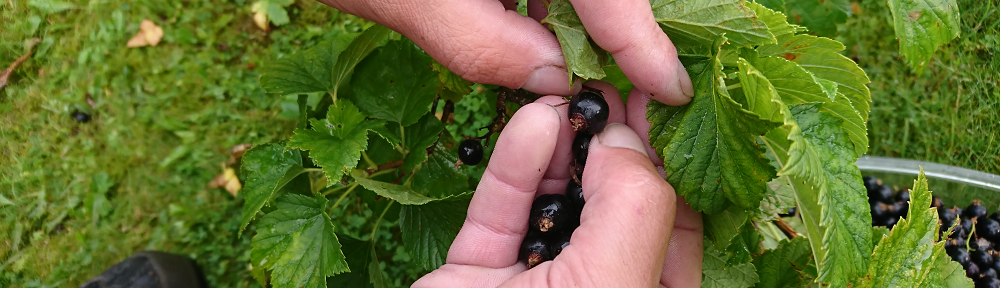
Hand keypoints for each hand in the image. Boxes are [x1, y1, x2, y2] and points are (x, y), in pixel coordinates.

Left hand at [315, 0, 692, 104]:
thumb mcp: (410, 0)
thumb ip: (484, 44)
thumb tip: (554, 79)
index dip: (642, 40)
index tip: (670, 88)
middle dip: (617, 32)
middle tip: (635, 88)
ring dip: (582, 23)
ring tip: (586, 73)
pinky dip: (548, 7)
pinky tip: (538, 39)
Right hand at [413, 82, 702, 286]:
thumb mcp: (610, 287)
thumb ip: (633, 209)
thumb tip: (626, 143)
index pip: (676, 226)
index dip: (671, 162)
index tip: (663, 105)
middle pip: (615, 206)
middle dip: (615, 147)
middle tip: (613, 90)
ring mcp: (535, 285)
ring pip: (556, 202)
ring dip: (563, 149)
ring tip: (569, 101)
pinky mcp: (477, 275)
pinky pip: (501, 213)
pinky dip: (515, 168)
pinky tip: (531, 125)